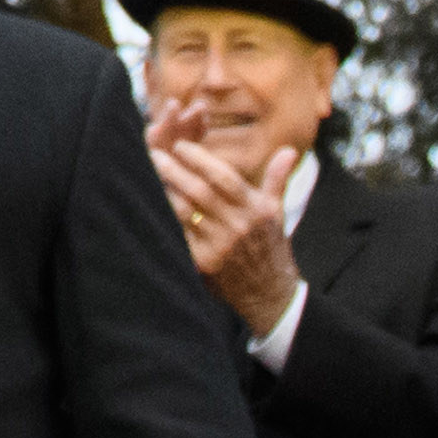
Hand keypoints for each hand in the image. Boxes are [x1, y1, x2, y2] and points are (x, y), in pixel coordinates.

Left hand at [148, 107, 304, 335]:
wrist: (269, 292)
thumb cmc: (269, 245)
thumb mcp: (276, 212)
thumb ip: (278, 178)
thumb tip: (288, 150)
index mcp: (255, 210)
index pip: (224, 178)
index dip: (200, 159)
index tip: (180, 146)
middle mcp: (238, 226)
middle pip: (200, 191)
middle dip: (174, 170)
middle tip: (154, 153)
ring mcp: (220, 245)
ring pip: (185, 210)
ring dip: (165, 190)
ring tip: (149, 173)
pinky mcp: (203, 260)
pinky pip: (179, 232)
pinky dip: (165, 215)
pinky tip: (152, 201)